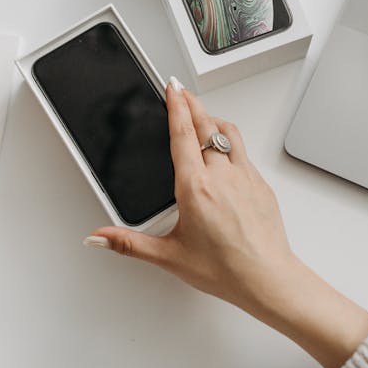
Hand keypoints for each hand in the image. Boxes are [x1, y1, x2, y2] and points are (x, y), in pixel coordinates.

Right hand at [87, 77, 367, 367]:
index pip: (182, 135)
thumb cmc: (225, 269)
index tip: (171, 88)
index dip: (176, 106)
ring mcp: (245, 177)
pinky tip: (225, 150)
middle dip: (192, 104)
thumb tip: (99, 238)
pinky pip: (244, 151)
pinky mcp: (261, 185)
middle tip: (181, 91)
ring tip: (202, 113)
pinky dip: (230, 140)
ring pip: (229, 133)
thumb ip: (129, 244)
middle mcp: (222, 175)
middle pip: (205, 125)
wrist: (268, 279)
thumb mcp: (168, 256)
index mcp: (195, 187)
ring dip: (213, 118)